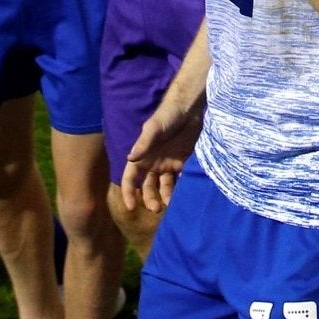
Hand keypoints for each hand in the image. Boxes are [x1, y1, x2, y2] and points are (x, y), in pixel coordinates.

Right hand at [120, 95, 205, 213]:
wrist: (190, 109)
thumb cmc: (167, 116)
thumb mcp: (154, 128)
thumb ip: (143, 143)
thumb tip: (130, 158)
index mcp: (142, 157)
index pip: (130, 178)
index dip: (129, 192)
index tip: (131, 207)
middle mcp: (153, 164)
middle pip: (148, 187)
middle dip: (150, 199)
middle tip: (156, 208)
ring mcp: (169, 165)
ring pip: (164, 187)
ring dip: (166, 197)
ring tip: (171, 204)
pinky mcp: (183, 164)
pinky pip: (181, 181)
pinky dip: (181, 189)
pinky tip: (184, 195)